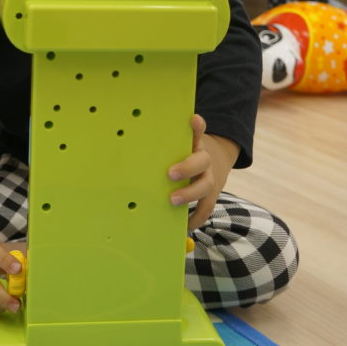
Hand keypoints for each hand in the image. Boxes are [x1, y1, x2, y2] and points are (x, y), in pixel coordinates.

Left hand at [168, 115, 239, 231]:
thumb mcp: (179, 143)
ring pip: (205, 186)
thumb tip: (130, 137)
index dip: (196, 125)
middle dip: (186, 168)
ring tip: (172, 200)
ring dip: (190, 194)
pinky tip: (184, 225)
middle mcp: (204, 159)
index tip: (192, 119)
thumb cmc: (185, 153)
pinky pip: (206, 208)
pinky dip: (195, 218)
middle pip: (201, 161)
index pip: (198, 130)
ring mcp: (210, 178)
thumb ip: (164, 141)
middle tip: (170, 173)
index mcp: (195, 143)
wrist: (216, 160)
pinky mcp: (211, 195)